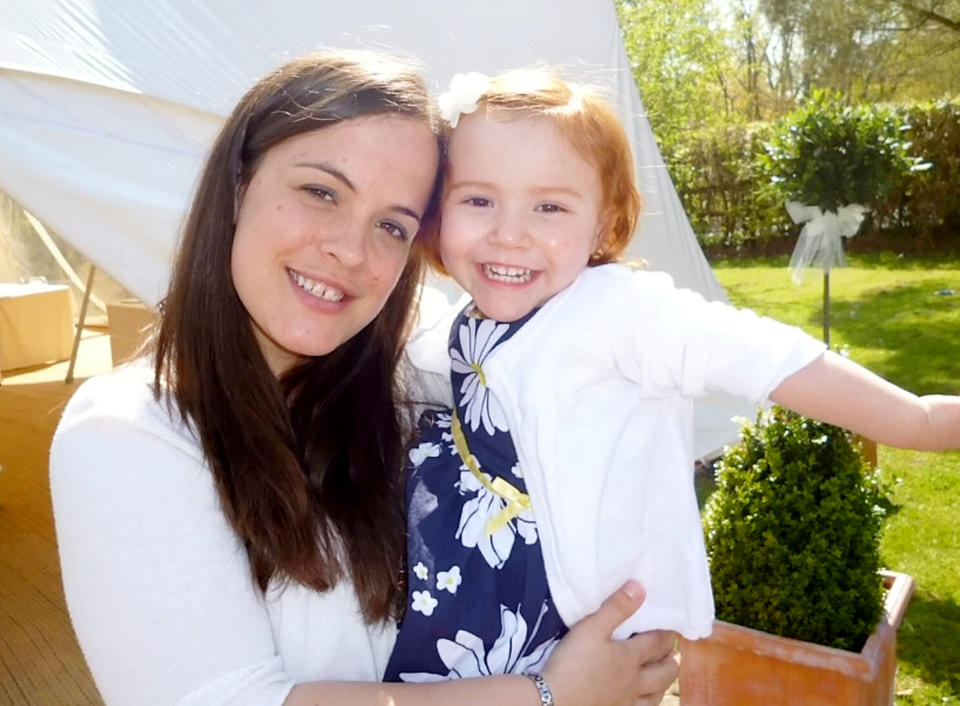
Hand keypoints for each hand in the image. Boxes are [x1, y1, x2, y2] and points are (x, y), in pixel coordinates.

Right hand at [541, 581, 678, 705]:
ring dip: (664, 684)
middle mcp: (634, 681)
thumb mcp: (592, 627)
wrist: (554, 700)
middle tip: (675, 653)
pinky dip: (647, 703)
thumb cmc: (573, 662)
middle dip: (671, 661)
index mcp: (630, 658)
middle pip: (662, 672)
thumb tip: (640, 588)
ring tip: (666, 677)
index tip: (672, 627)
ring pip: (655, 695)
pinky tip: (641, 701)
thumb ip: (616, 607)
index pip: (656, 643)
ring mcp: (625, 701)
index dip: (666, 634)